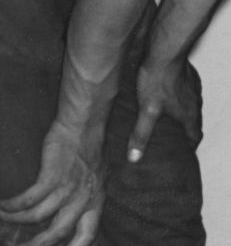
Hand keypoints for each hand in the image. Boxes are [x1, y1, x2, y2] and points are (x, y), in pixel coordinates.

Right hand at [0, 125, 104, 245]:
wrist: (85, 123)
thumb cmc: (88, 148)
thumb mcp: (96, 177)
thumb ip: (86, 196)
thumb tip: (73, 214)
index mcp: (96, 200)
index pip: (88, 234)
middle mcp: (84, 198)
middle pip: (57, 233)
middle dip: (34, 245)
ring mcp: (68, 187)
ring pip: (36, 217)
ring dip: (14, 220)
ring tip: (2, 217)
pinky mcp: (53, 176)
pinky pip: (28, 199)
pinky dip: (12, 206)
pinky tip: (2, 205)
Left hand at [128, 57, 201, 163]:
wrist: (166, 51)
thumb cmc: (158, 80)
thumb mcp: (146, 111)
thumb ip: (141, 134)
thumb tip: (135, 157)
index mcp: (188, 115)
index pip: (196, 137)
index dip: (190, 148)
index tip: (183, 155)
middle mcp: (195, 103)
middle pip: (194, 123)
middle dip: (186, 133)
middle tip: (172, 140)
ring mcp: (193, 89)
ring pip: (192, 107)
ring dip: (184, 115)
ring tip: (168, 120)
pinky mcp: (189, 77)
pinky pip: (188, 93)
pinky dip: (181, 100)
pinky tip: (167, 97)